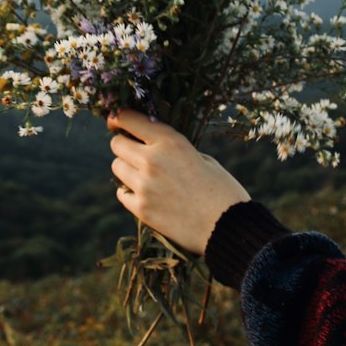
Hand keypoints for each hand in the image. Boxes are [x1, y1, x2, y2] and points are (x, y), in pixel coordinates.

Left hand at [107, 107, 250, 256]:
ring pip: (117, 167)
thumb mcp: (203, 158)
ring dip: (126, 168)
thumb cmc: (222, 190)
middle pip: (117, 144)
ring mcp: (144, 186)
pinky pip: (122, 193)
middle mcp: (153, 160)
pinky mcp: (141, 209)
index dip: (119, 117)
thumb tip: (150, 145)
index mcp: (171, 142)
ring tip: (145, 175)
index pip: (129, 119)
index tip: (116, 121)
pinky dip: (129, 192)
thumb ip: (173, 150)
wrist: (228, 227)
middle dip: (123, 145)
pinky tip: (145, 194)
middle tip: (134, 151)